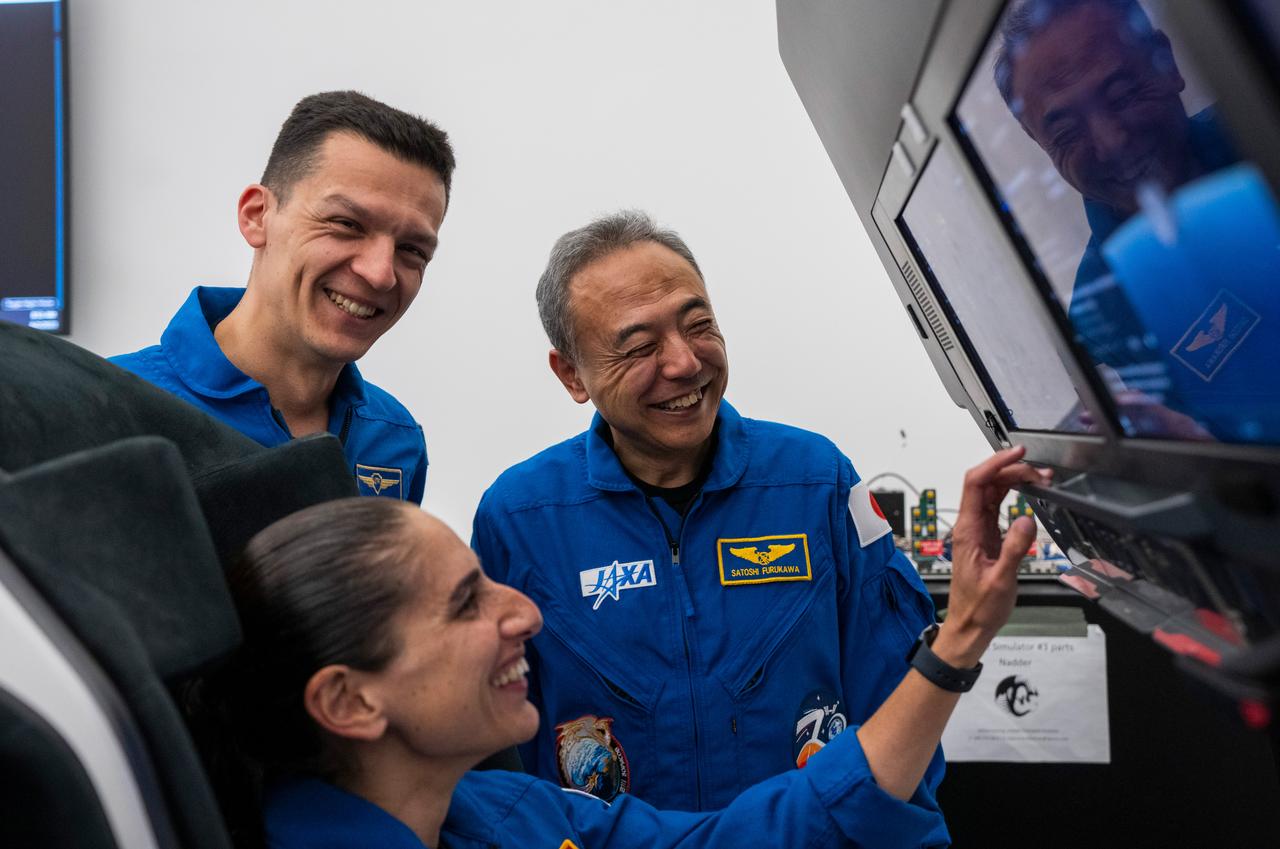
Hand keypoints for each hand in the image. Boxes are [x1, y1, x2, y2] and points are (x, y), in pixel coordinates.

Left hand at [933, 446, 1050, 667]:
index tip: (1017, 454)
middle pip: (985, 483)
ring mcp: (976, 530)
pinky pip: (996, 507)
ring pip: (992, 493)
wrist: (968, 626)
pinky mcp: (985, 537)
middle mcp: (969, 526)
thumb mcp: (1001, 580)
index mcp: (967, 531)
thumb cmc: (979, 608)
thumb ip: (1014, 549)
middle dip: (1011, 470)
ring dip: (1013, 481)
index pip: (976, 483)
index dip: (995, 464)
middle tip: (1040, 472)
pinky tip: (1028, 493)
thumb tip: (1026, 520)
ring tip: (1040, 478)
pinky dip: (1013, 496)